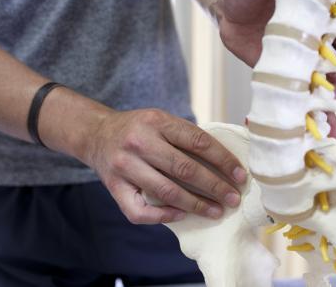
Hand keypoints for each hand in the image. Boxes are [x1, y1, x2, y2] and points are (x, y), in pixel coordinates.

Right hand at [84, 109, 246, 223]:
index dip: (223, 160)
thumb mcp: (161, 120)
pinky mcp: (114, 187)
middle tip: (233, 198)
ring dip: (196, 205)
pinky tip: (182, 215)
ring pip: (166, 191)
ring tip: (216, 211)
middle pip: (185, 168)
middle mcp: (140, 142)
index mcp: (157, 122)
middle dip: (215, 186)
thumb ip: (186, 136)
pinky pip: (140, 211)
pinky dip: (164, 215)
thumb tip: (225, 161)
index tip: (240, 175)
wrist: (95, 134)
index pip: (198, 142)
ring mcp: (125, 166)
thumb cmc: (138, 129)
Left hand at [215, 0, 335, 137]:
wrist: (226, 3)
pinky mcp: (284, 76)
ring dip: (327, 109)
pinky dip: (303, 117)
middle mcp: (316, 40)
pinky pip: (297, 97)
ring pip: (322, 87)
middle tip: (331, 95)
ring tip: (323, 128)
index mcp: (321, 15)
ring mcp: (300, 61)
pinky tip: (304, 135)